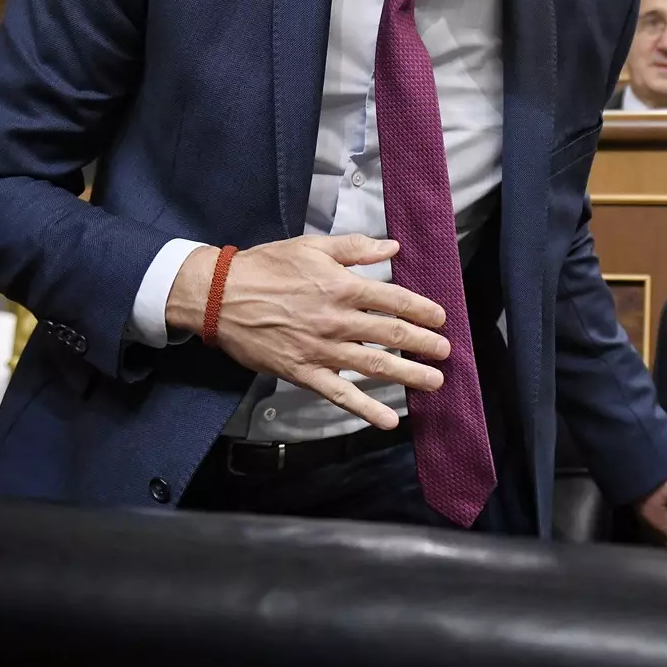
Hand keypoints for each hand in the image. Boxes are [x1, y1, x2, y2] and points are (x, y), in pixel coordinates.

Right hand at [164, 236, 448, 429]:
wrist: (220, 297)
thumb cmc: (266, 267)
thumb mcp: (312, 247)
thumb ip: (355, 248)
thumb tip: (392, 248)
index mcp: (342, 286)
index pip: (394, 299)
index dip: (422, 309)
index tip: (440, 318)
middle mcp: (338, 320)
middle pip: (391, 334)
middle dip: (423, 344)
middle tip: (446, 352)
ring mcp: (322, 350)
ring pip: (374, 365)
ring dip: (408, 375)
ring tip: (434, 383)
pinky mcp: (304, 373)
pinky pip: (340, 394)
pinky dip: (366, 408)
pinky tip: (390, 420)